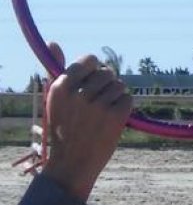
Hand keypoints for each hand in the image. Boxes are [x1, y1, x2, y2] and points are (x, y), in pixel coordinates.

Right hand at [39, 43, 133, 200]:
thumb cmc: (64, 127)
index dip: (94, 69)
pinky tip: (113, 119)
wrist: (72, 162)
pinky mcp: (116, 116)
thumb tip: (53, 43)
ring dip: (116, 96)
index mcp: (62, 87)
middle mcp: (80, 94)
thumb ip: (57, 70)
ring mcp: (99, 105)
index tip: (92, 80)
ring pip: (119, 85)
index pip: (89, 60)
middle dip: (106, 84)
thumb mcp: (55, 98)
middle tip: (97, 102)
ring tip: (103, 112)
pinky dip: (124, 107)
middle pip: (108, 73)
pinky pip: (128, 98)